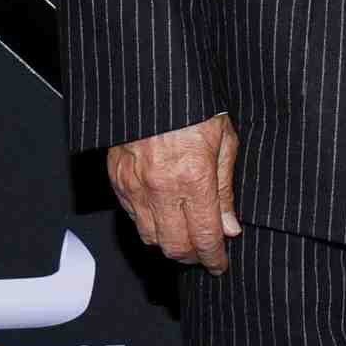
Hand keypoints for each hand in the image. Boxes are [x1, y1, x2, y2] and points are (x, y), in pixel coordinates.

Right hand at [109, 113, 240, 273]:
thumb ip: (225, 188)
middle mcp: (160, 187)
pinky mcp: (117, 178)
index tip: (219, 265)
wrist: (153, 80)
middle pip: (174, 247)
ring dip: (169, 243)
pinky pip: (131, 216)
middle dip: (192, 257)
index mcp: (193, 177)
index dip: (213, 258)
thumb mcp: (224, 140)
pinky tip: (163, 214)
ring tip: (185, 236)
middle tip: (204, 253)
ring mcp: (134, 184)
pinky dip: (148, 223)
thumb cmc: (195, 104)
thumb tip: (229, 227)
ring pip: (149, 237)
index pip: (204, 237)